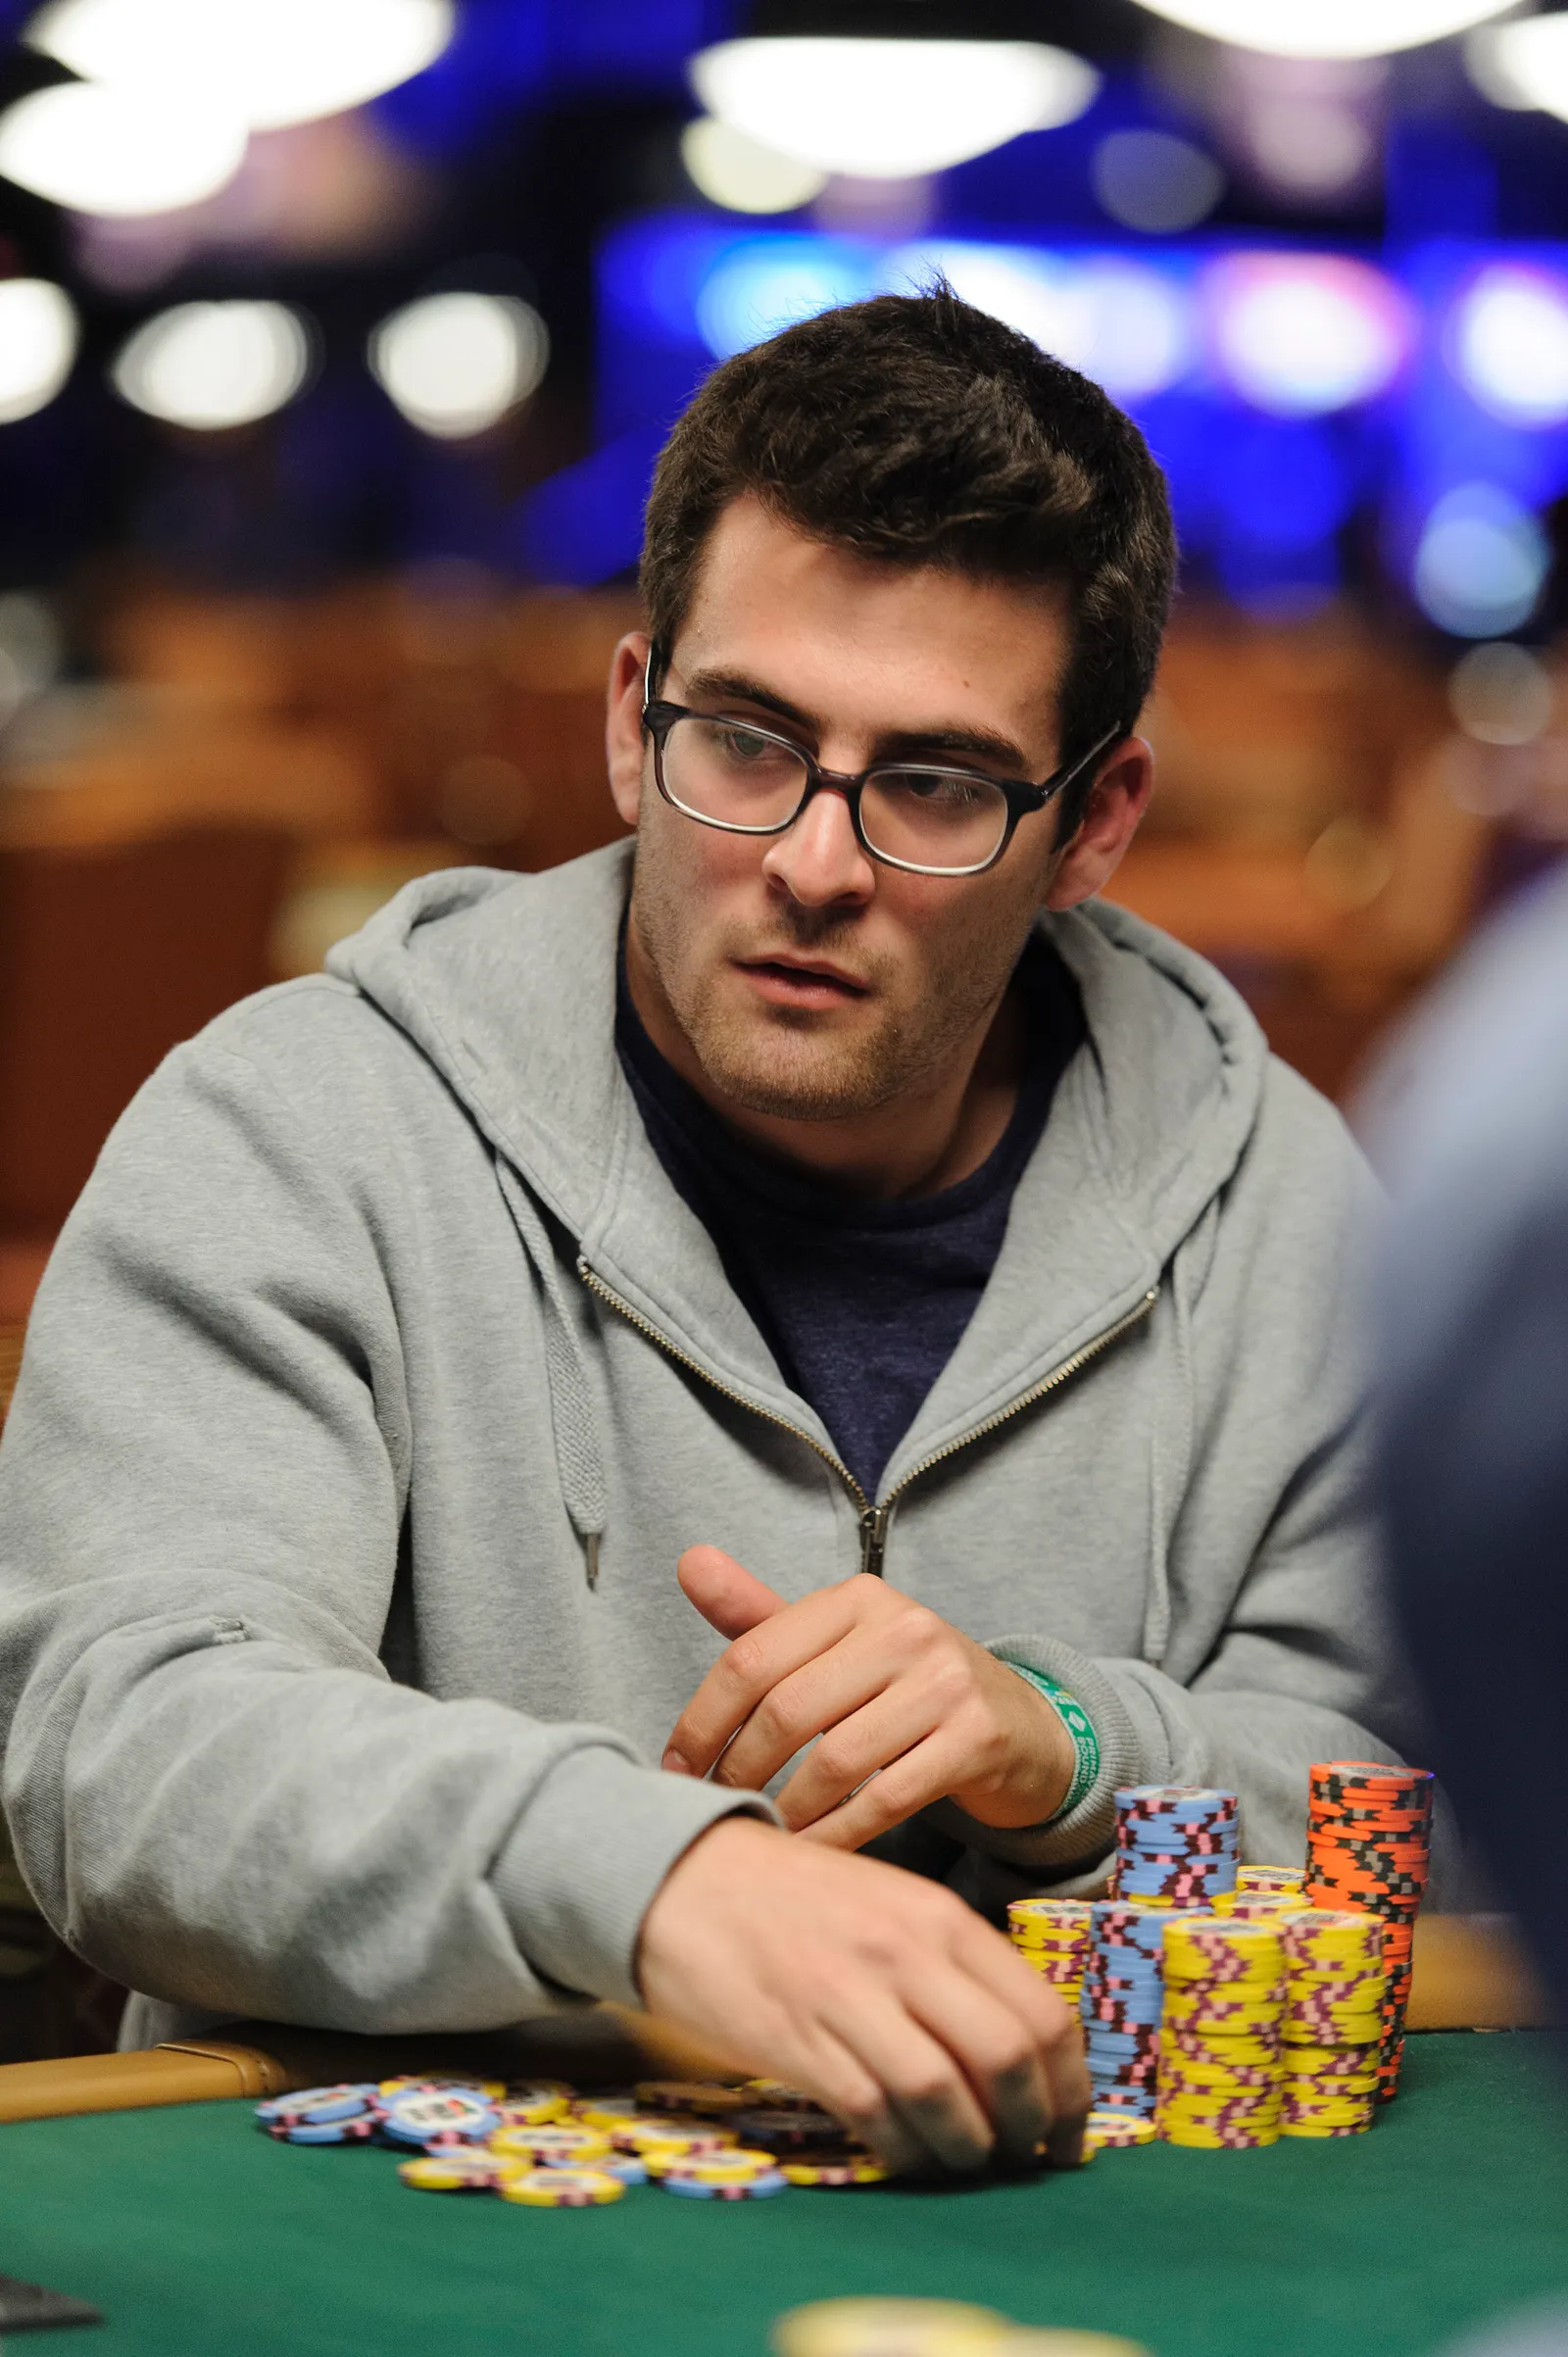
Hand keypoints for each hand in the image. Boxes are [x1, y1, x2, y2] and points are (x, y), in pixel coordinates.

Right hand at [636, 1816, 1088, 2174]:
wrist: (681, 1876)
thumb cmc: (791, 1897)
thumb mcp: (887, 1903)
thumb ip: (949, 1964)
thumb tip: (1015, 2054)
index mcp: (939, 1915)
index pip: (1041, 2013)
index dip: (1071, 2088)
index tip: (1071, 2131)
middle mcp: (906, 1952)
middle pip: (1008, 2059)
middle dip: (1034, 2126)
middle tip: (1029, 2159)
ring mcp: (850, 1996)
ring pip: (946, 2097)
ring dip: (969, 2149)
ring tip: (967, 2163)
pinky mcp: (797, 2039)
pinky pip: (874, 2115)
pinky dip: (904, 2151)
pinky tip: (906, 2156)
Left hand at [662, 1548, 1073, 1849]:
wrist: (1021, 1727)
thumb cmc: (906, 1687)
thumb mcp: (836, 1644)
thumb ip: (760, 1616)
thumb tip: (688, 1561)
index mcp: (857, 1598)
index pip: (754, 1656)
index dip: (704, 1719)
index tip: (678, 1767)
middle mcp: (904, 1627)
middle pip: (789, 1709)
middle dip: (740, 1769)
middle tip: (718, 1807)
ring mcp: (945, 1681)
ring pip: (836, 1760)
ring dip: (789, 1810)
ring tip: (764, 1834)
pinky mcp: (976, 1738)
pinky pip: (887, 1799)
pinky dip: (840, 1834)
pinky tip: (814, 1852)